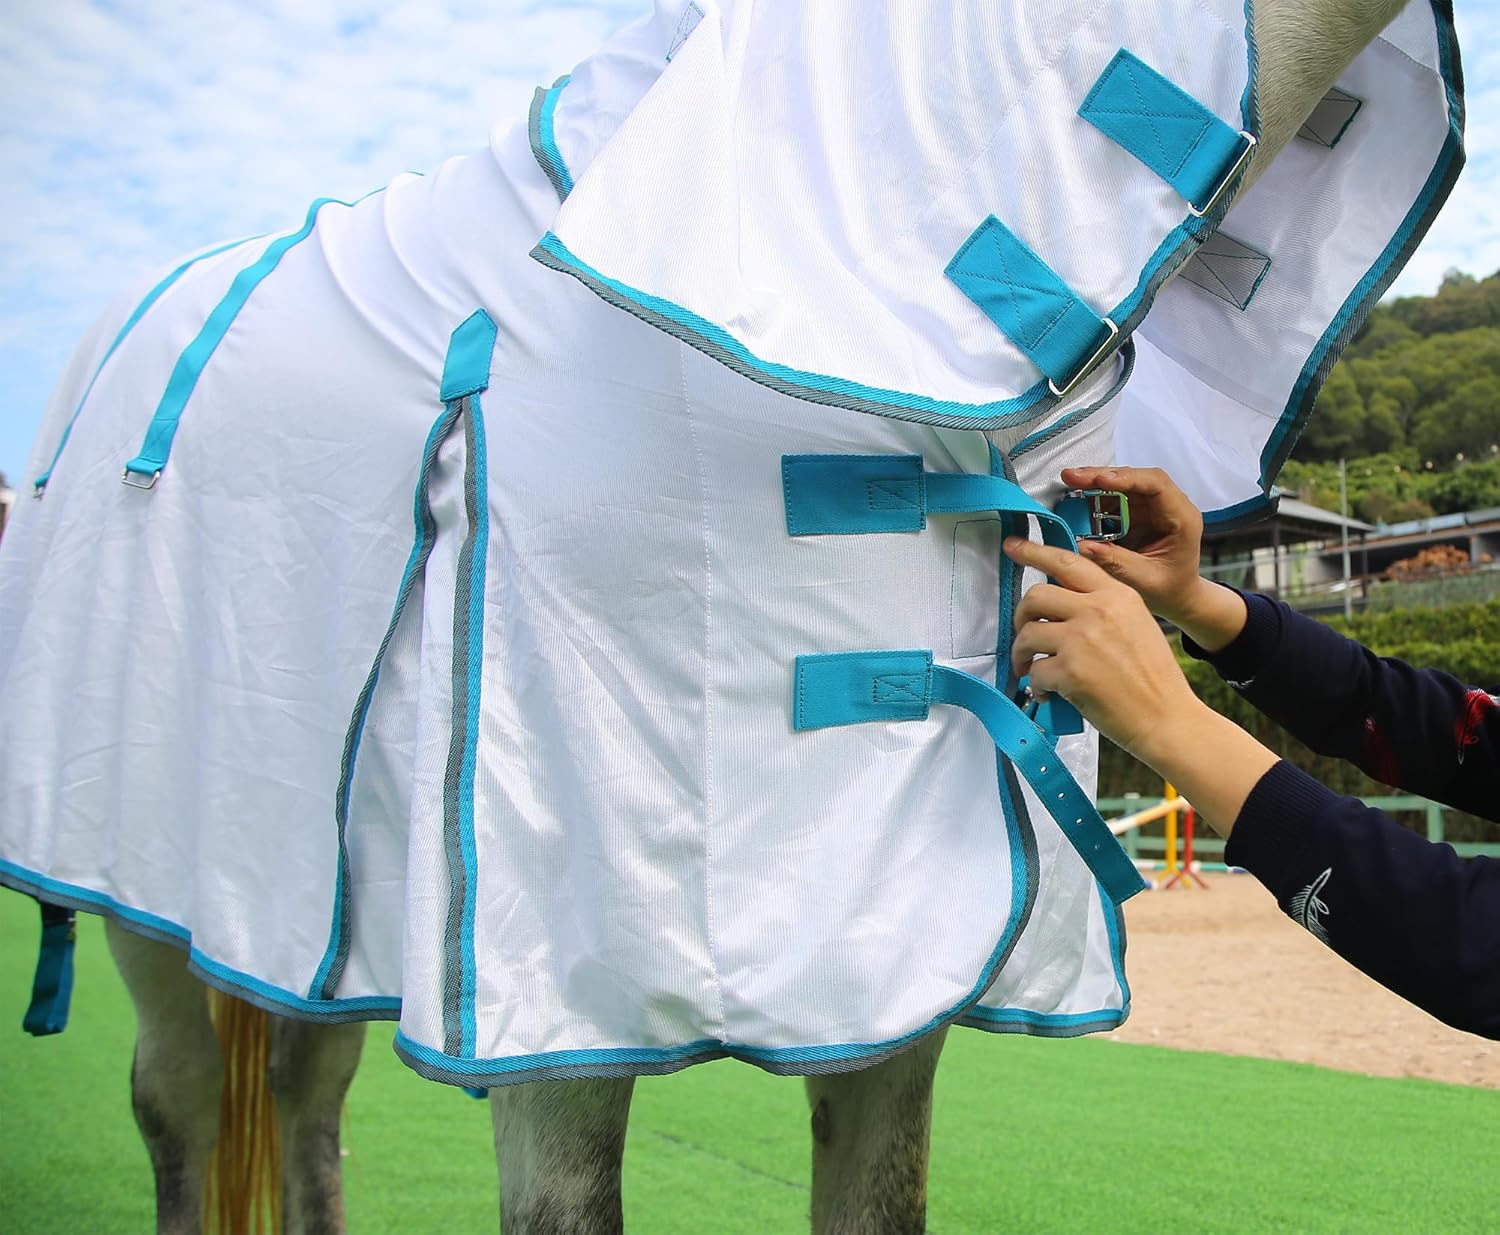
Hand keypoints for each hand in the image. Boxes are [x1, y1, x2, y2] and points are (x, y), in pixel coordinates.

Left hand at [1003, 535, 1205, 765]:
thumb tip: (1059, 608)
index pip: (1068, 562)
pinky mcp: (1070, 670)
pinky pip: (1034, 671)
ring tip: (1029, 669)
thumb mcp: (1136, 624)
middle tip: (1024, 635)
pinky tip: (1049, 695)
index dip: (1035, 552)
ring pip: (1027, 633)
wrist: (1167, 718)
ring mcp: (1082, 639)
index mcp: (1117, 595)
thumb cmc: (1152, 679)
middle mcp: (1099, 609)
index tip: (1013, 546)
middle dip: (1021, 616)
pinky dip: (1036, 686)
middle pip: (1036, 595)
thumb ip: (1102, 608)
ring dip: (1021, 654)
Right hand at [1060, 465, 1245, 651]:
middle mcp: (1168, 506)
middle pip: (1135, 478)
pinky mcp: (1136, 512)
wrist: (1177, 596)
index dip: (1127, 478)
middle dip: (1102, 476)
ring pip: (1122, 485)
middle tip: (1072, 477)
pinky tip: (1078, 500)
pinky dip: (1094, 498)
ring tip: (1071, 483)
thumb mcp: (1143, 579)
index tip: (1100, 481)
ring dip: (1095, 483)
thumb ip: (1114, 561)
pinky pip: (1114, 498)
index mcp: (1181, 518)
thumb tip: (1081, 545)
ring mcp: (1151, 508)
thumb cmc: (1170, 589)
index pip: (1157, 484)